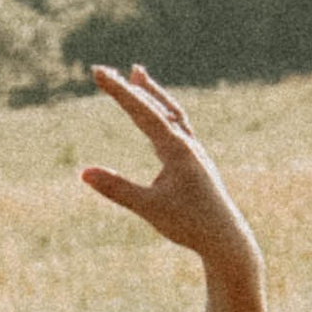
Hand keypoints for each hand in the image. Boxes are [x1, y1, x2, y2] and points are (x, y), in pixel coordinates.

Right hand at [81, 65, 261, 279]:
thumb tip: (83, 173)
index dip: (118, 91)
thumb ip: (117, 188)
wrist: (227, 240)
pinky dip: (164, 115)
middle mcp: (187, 144)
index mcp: (176, 149)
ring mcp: (194, 152)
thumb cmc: (190, 225)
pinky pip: (179, 129)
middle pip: (156, 106)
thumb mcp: (149, 207)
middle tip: (106, 71)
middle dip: (130, 88)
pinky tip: (158, 119)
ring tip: (138, 75)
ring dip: (153, 94)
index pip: (142, 111)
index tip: (98, 71)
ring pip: (172, 113)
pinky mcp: (197, 163)